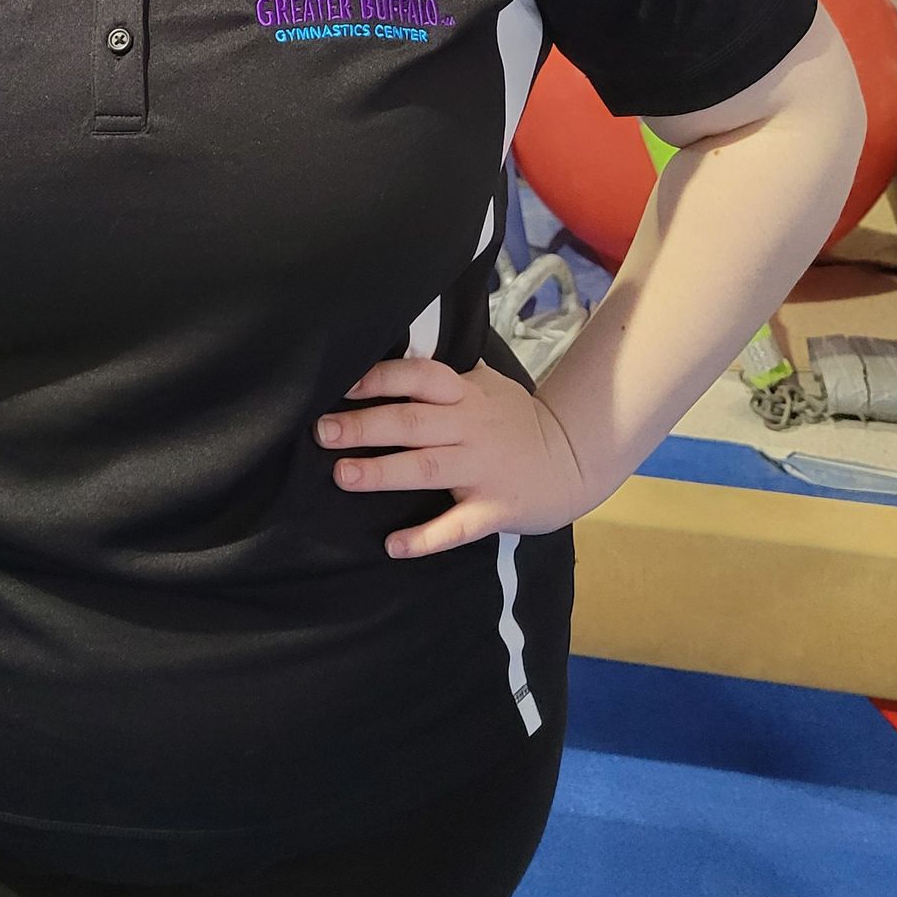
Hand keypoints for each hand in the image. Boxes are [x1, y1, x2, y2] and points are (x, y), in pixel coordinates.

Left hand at [315, 356, 610, 559]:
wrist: (573, 459)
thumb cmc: (516, 420)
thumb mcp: (486, 385)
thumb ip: (444, 376)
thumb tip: (393, 350)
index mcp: (465, 394)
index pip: (420, 378)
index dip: (381, 379)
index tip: (342, 385)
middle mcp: (470, 428)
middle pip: (413, 423)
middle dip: (366, 426)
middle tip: (323, 432)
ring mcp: (482, 470)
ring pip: (427, 469)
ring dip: (383, 473)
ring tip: (344, 476)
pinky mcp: (495, 509)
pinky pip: (457, 526)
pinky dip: (426, 537)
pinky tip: (394, 546)